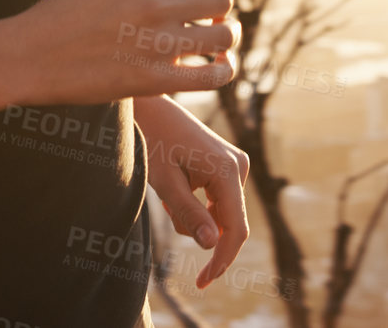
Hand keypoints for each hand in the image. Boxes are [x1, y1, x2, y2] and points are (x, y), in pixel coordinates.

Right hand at [9, 0, 238, 106]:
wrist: (30, 55)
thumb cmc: (67, 12)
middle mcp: (156, 3)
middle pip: (222, 0)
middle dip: (221, 8)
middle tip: (209, 16)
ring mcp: (156, 43)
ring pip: (224, 37)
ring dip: (225, 38)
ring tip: (214, 40)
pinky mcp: (154, 81)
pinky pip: (213, 76)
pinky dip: (224, 71)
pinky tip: (217, 67)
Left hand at [134, 94, 249, 288]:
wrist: (149, 106)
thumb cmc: (152, 140)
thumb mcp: (166, 181)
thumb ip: (189, 214)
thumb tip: (210, 246)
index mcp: (227, 170)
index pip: (234, 229)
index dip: (222, 260)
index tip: (203, 281)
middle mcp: (238, 165)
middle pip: (228, 223)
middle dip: (200, 231)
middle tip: (171, 220)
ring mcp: (235, 163)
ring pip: (221, 214)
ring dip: (195, 217)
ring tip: (169, 196)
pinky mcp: (226, 164)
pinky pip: (218, 200)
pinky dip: (198, 205)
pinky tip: (177, 189)